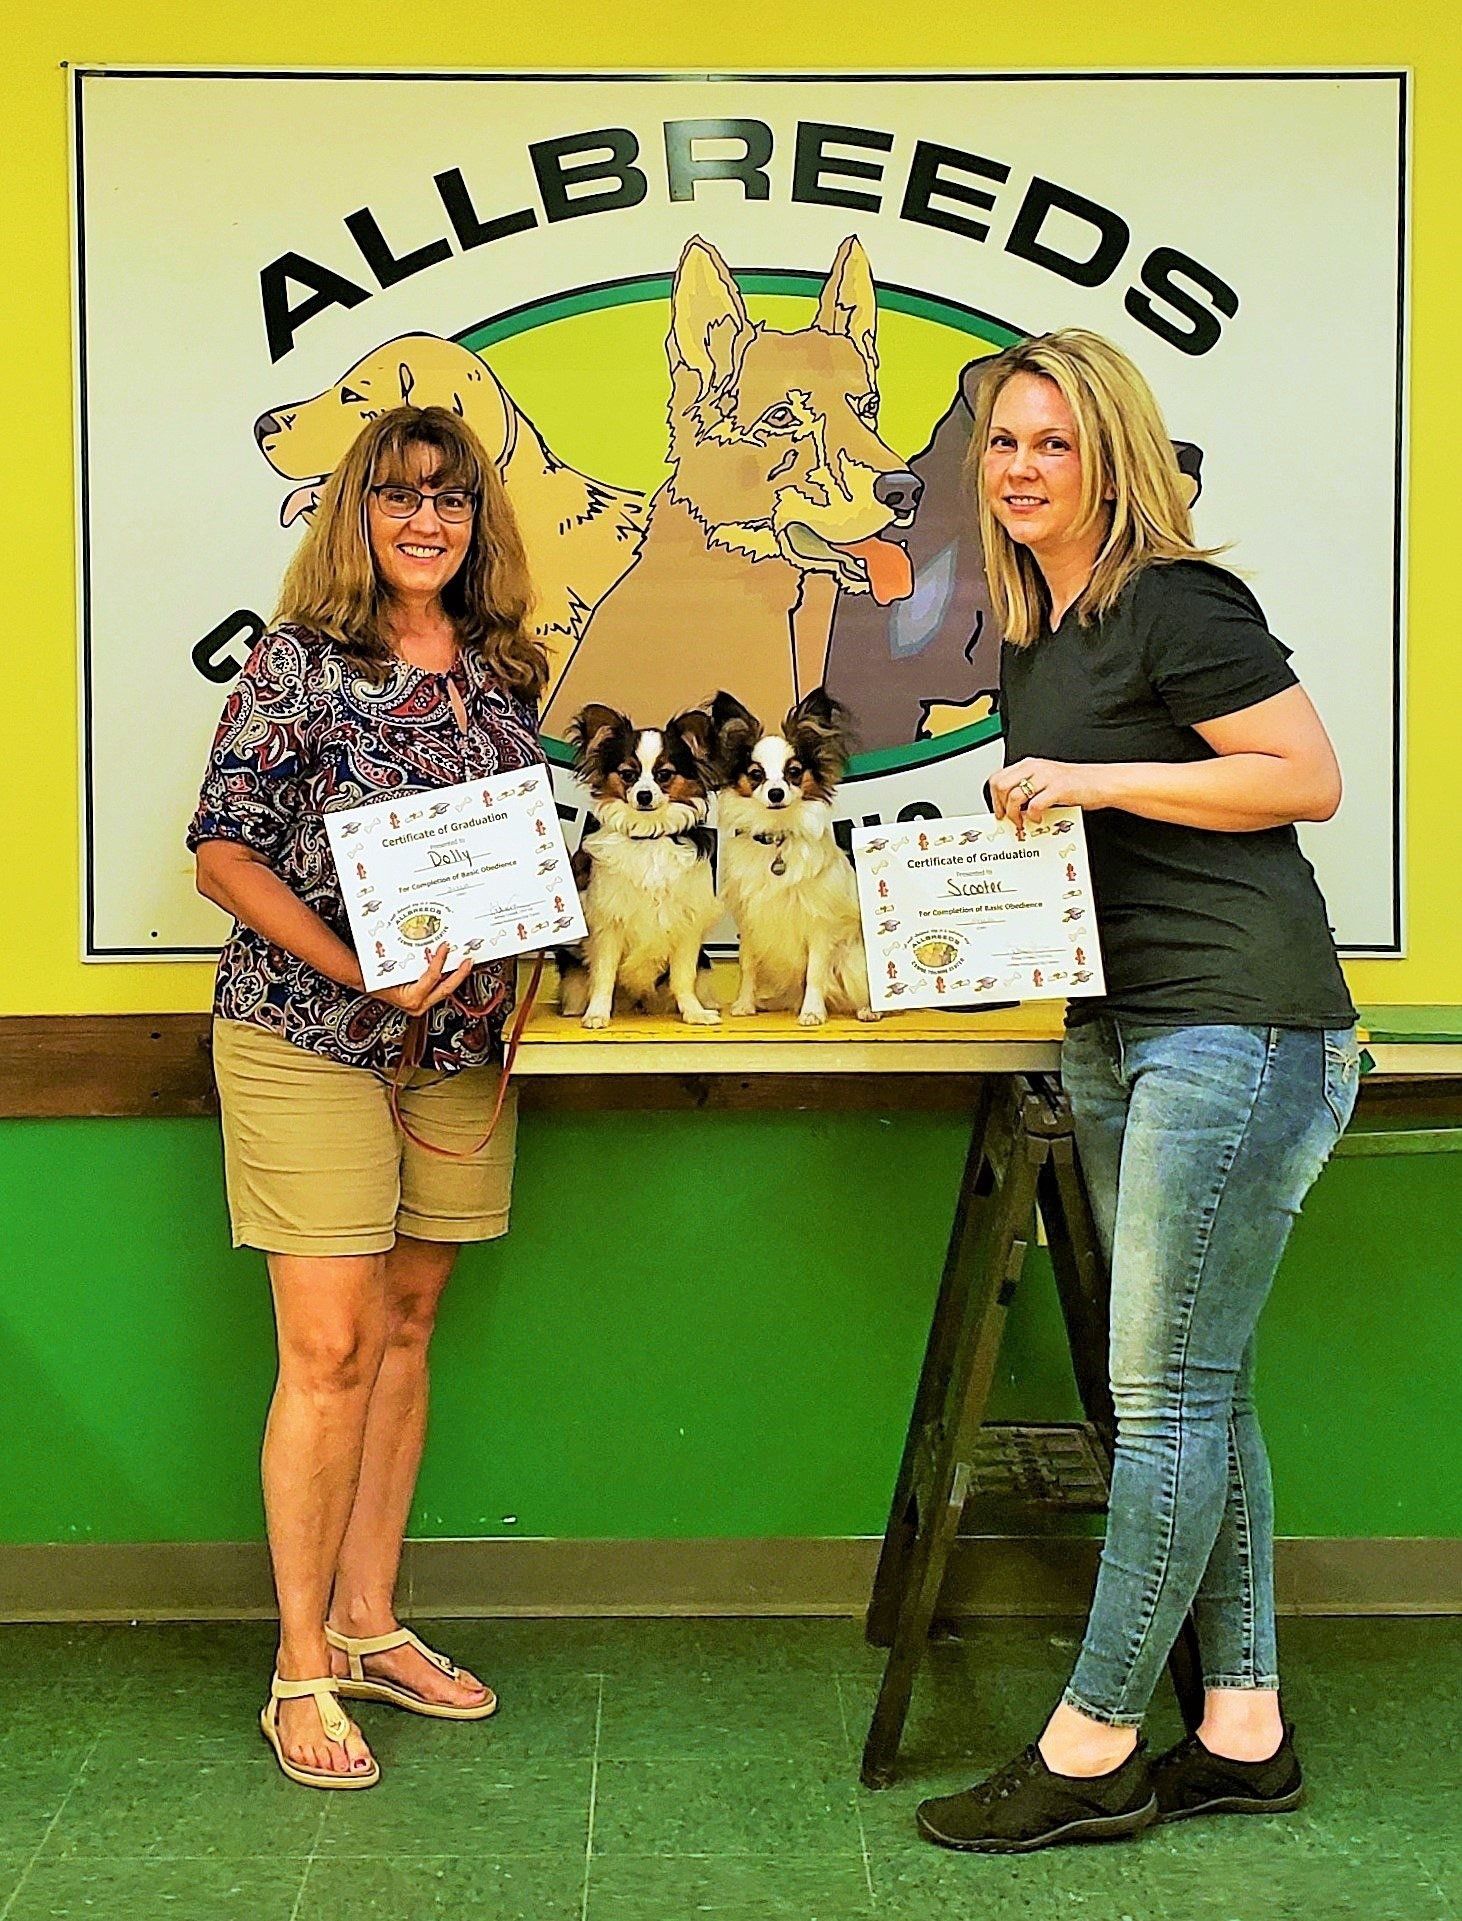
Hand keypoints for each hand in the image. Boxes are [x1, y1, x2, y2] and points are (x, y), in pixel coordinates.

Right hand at [371, 944, 473, 1016]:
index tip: (445, 948)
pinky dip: (444, 978)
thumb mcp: (392, 968)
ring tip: (463, 964)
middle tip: (468, 961)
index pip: (432, 977)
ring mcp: (421, 1004)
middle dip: (460, 974)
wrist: (367, 986)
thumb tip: (422, 947)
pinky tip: (449, 968)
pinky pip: (438, 988)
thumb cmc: (376, 979)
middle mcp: (418, 1004)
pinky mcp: (422, 1001)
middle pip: (446, 988)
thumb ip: (407, 961)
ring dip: (454, 976)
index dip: (439, 961)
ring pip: (444, 990)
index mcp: (411, 998)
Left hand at [989, 758, 1108, 834]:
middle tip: (1009, 818)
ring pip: (1014, 796)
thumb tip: (1010, 806)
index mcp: (1029, 765)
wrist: (1101, 782)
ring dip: (1014, 814)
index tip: (998, 811)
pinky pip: (1034, 805)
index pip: (998, 778)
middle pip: (1001, 786)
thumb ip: (1028, 788)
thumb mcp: (1046, 780)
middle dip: (1001, 806)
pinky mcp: (1058, 789)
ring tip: (1022, 822)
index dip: (994, 798)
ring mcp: (1046, 777)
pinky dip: (1032, 816)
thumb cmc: (1075, 783)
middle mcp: (1035, 768)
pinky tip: (1038, 818)